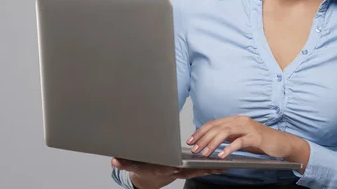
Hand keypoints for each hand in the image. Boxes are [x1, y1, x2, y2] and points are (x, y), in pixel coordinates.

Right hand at [111, 157, 225, 188]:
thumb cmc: (145, 167)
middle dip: (198, 169)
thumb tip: (114, 160)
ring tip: (222, 166)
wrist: (151, 176)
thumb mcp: (133, 164)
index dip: (171, 167)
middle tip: (210, 167)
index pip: (167, 168)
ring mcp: (182, 171)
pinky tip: (222, 166)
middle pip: (187, 170)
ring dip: (209, 168)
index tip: (175, 167)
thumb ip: (123, 162)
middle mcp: (174, 170)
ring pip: (197, 170)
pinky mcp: (188, 168)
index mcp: (162, 168)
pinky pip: (201, 168)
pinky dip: (211, 167)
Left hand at [186, 115, 291, 159]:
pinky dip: (229, 148)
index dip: (201, 131)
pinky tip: (222, 155)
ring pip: (225, 132)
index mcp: (235, 120)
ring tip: (205, 153)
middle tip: (194, 148)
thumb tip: (212, 142)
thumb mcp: (241, 137)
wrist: (281, 142)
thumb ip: (229, 136)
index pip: (213, 123)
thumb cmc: (261, 141)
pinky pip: (239, 142)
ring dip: (213, 143)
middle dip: (203, 138)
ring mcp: (248, 128)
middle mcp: (240, 121)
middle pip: (217, 127)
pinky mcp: (255, 137)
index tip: (191, 140)